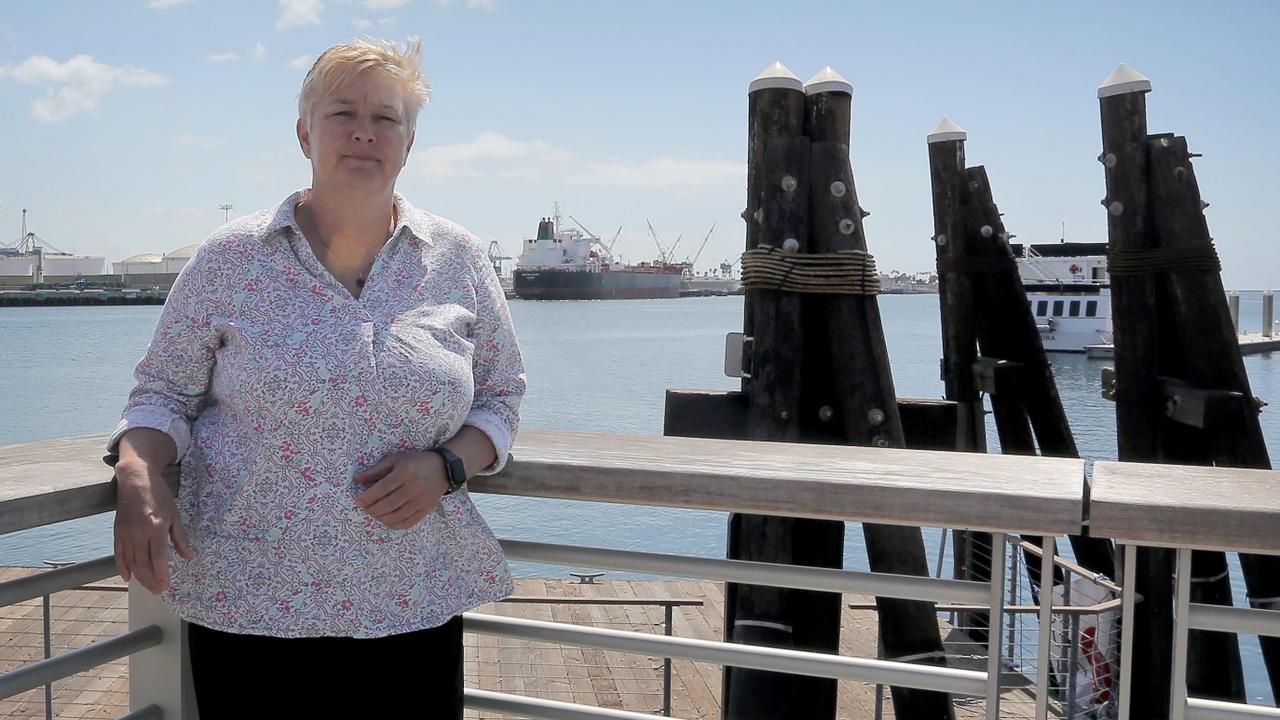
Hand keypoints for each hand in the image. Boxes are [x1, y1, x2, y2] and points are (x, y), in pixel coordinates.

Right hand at [113, 460, 193, 594]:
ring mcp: (126, 533)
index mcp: (156, 527)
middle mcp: (139, 533)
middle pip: (144, 563)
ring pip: (131, 561)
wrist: (136, 479)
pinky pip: (119, 553)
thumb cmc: (159, 495)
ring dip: (140, 577)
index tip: (166, 586)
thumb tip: (188, 557)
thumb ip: (180, 538)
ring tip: (148, 586)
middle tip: (158, 591)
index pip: (159, 557)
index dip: (162, 574)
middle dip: (151, 580)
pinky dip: (122, 567)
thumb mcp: (175, 514)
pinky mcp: (117, 531)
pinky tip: (128, 577)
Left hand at [354, 452, 449, 529]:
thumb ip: (376, 470)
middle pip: (388, 504)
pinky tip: (387, 520)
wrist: (444, 468)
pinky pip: (408, 522)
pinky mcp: (426, 509)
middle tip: (365, 508)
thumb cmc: (416, 462)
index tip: (358, 501)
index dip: (368, 497)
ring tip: (374, 513)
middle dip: (372, 509)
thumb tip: (356, 479)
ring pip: (396, 516)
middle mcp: (413, 488)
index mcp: (404, 473)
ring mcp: (421, 500)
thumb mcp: (395, 460)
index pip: (382, 489)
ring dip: (381, 517)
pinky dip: (394, 525)